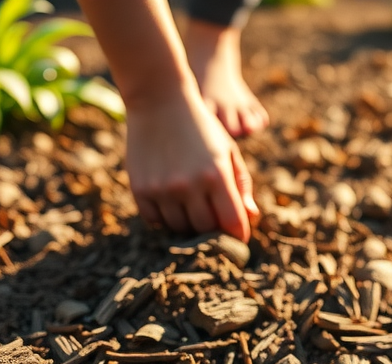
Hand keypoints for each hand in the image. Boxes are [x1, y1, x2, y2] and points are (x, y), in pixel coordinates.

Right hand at [124, 87, 258, 242]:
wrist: (158, 100)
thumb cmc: (200, 126)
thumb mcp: (227, 150)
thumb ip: (241, 183)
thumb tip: (250, 216)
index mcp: (217, 175)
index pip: (233, 222)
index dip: (238, 233)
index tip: (239, 235)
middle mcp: (189, 185)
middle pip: (205, 229)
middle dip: (213, 227)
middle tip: (212, 217)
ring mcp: (163, 189)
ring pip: (179, 227)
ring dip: (187, 223)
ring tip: (191, 207)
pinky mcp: (141, 189)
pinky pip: (155, 220)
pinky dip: (164, 218)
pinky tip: (171, 204)